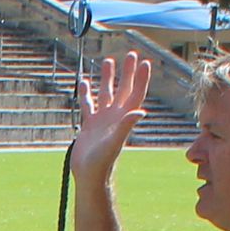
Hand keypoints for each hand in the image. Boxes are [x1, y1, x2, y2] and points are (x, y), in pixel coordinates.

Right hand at [69, 52, 153, 180]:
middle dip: (127, 72)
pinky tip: (84, 82)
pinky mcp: (89, 125)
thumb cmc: (103, 162)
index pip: (135, 93)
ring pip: (106, 93)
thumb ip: (126, 125)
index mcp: (123, 118)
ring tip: (108, 61)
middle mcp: (115, 116)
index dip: (141, 78)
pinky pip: (88, 104)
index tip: (144, 62)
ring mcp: (102, 119)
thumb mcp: (115, 142)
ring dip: (108, 78)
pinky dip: (86, 93)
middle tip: (130, 54)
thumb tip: (140, 111)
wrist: (89, 175)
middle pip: (123, 88)